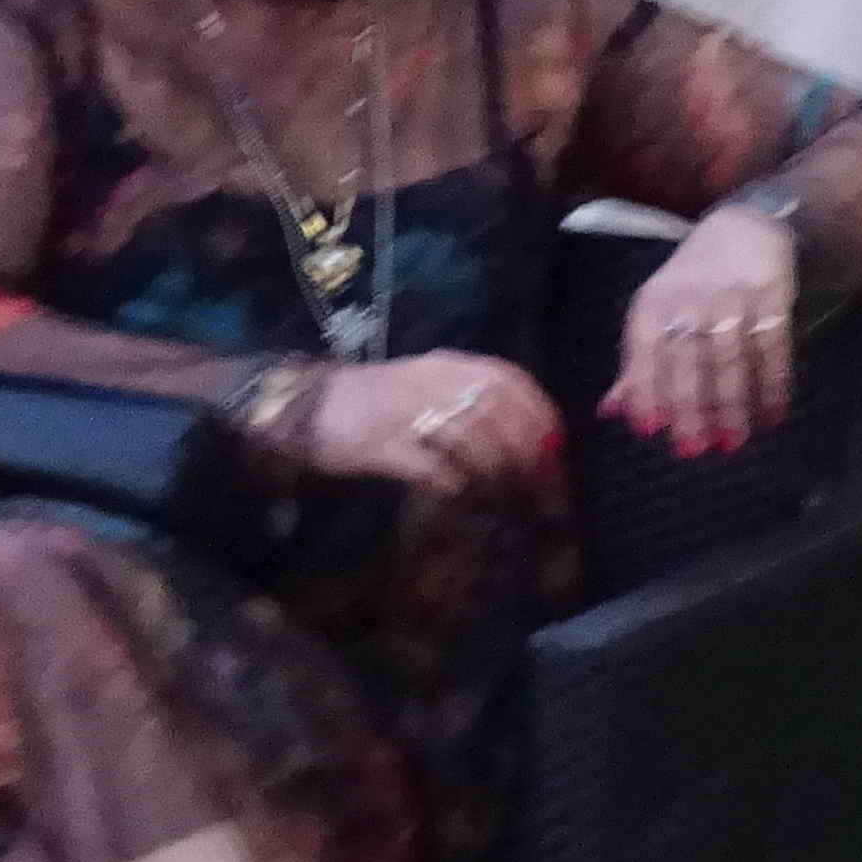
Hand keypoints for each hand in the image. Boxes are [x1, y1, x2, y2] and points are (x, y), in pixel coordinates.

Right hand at [305, 353, 559, 492]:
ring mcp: (405, 412)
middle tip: (540, 486)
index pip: (509, 380)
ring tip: (504, 496)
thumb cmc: (373, 402)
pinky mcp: (382, 446)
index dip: (540, 414)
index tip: (557, 448)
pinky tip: (456, 493)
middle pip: (496, 412)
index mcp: (445, 365)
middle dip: (526, 452)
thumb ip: (471, 405)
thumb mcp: (427, 389)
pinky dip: (452, 484)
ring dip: (494, 472)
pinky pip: (431, 469)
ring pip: (470, 439)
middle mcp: (429, 382)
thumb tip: (523, 437)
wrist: (304, 406)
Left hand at [606, 207, 801, 453]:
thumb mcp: (656, 313)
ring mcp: (732, 298)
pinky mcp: (771, 298)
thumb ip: (637, 365)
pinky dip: (772, 385)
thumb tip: (610, 413)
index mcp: (652, 304)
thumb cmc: (689, 283)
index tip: (649, 430)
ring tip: (732, 441)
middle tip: (694, 450)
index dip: (645, 389)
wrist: (744, 228)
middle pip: (687, 360)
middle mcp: (689, 299)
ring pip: (729, 359)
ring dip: (731, 404)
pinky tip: (771, 416)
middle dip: (690, 408)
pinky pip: (772, 348)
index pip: (644, 351)